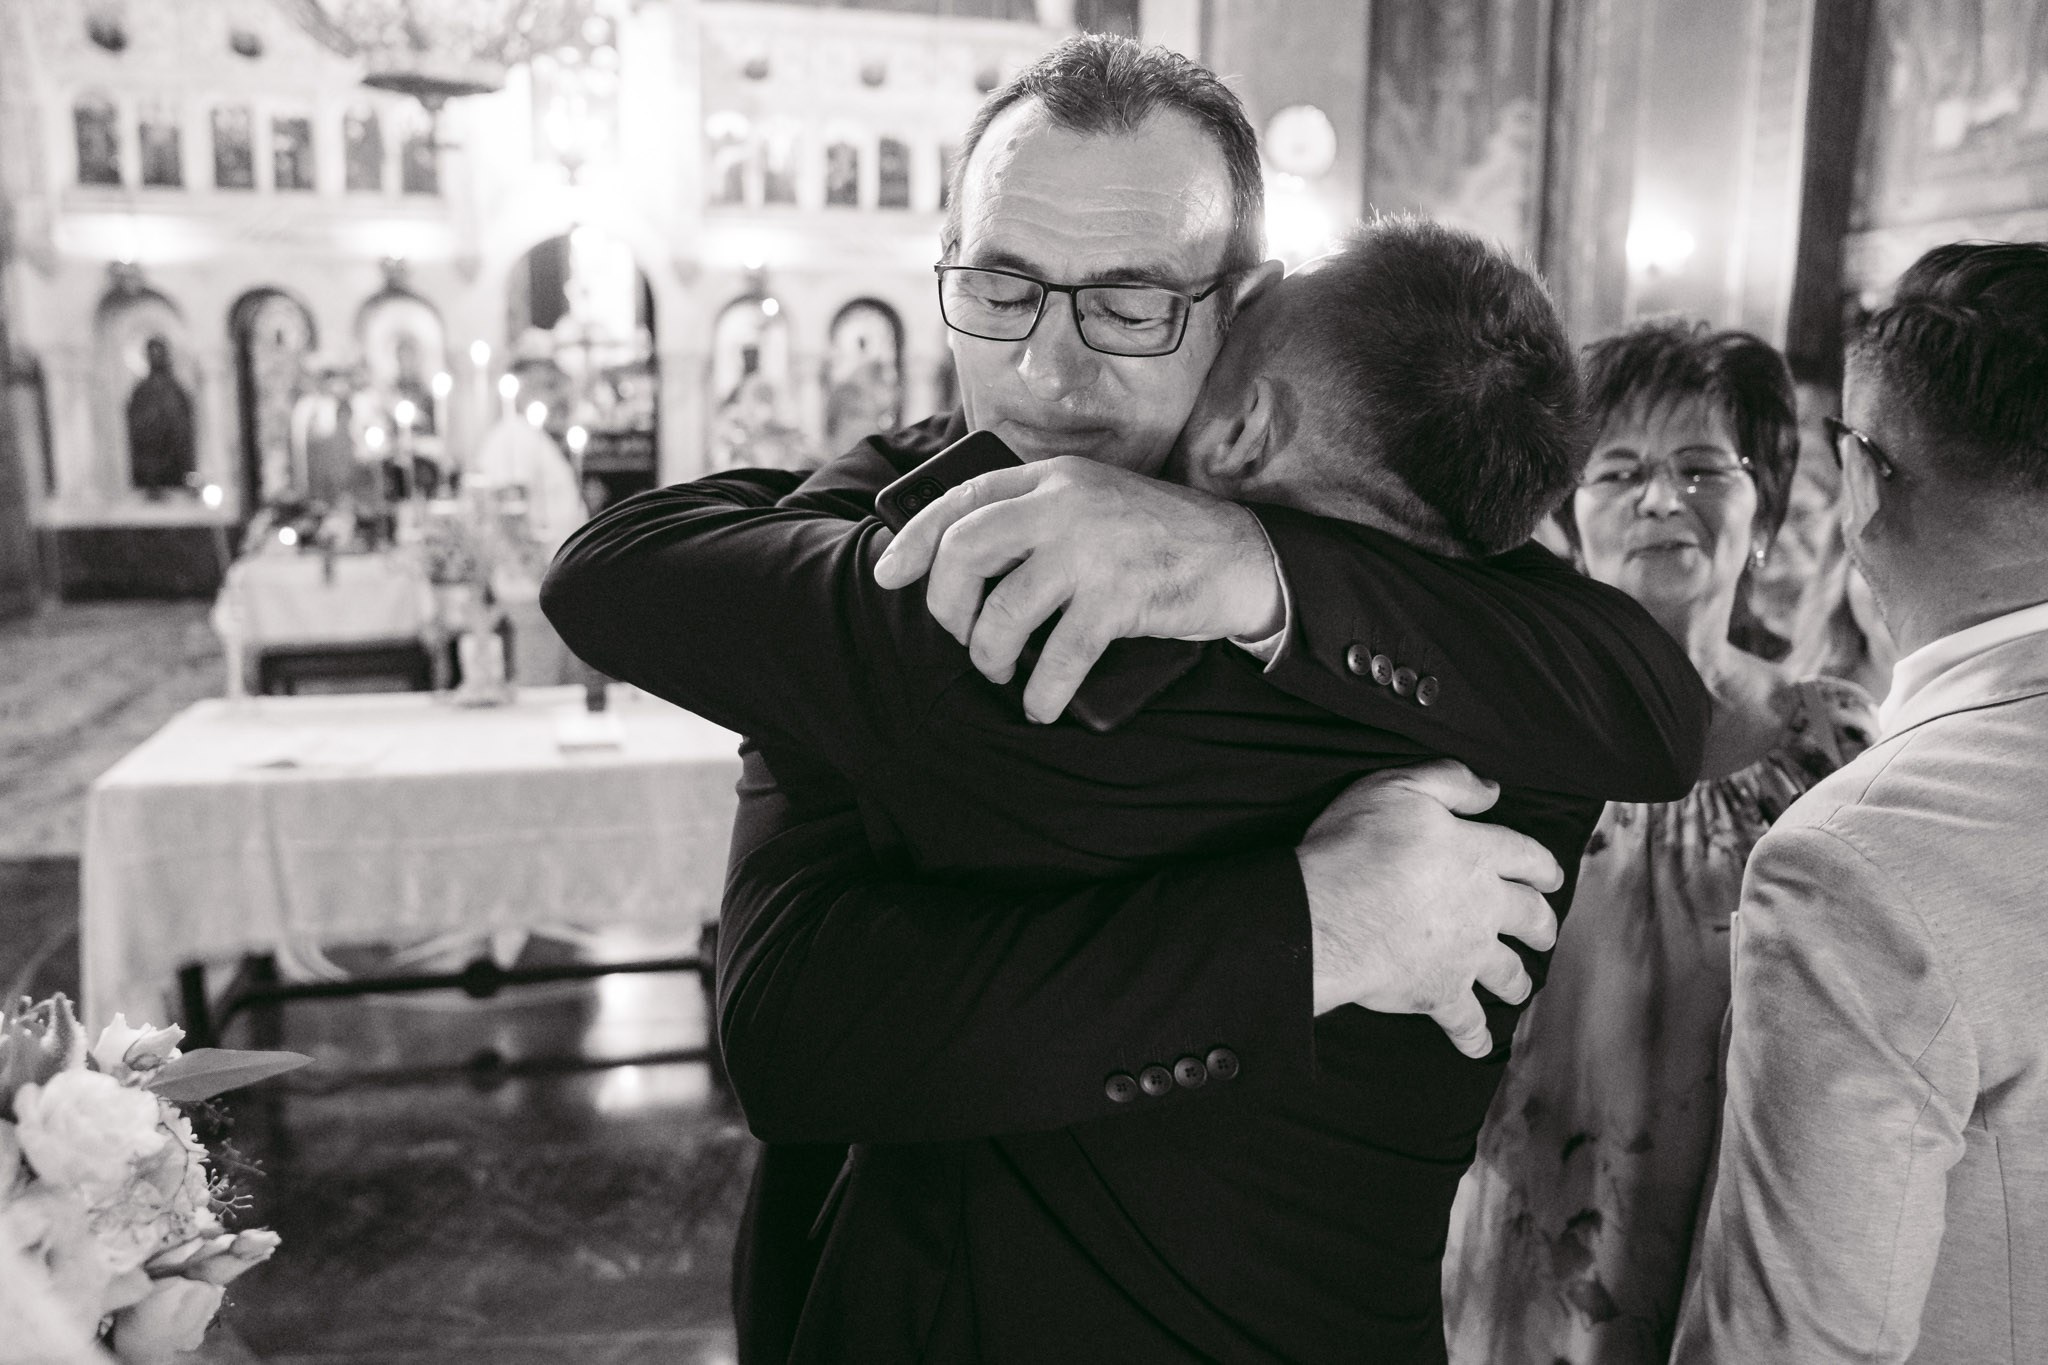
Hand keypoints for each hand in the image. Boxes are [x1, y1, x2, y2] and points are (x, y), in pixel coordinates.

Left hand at [872, 457, 1283, 722]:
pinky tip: (1040, 706)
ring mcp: (1091, 550)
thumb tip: (962, 560)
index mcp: (1051, 476)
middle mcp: (1064, 504)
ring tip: (1002, 671)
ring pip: (1003, 612)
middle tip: (961, 636)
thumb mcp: (1092, 500)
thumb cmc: (1155, 537)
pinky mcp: (1119, 597)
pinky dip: (1040, 692)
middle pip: (965, 552)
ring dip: (990, 655)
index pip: (961, 499)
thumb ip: (1037, 513)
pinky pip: (1058, 657)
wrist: (1239, 555)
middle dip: (946, 607)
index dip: (915, 540)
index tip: (888, 576)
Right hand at [1296, 760, 1562, 1057]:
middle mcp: (1483, 906)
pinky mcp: (1440, 993)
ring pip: (1508, 971)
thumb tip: (1491, 788)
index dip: (1542, 865)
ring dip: (1517, 979)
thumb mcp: (1398, 787)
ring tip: (1518, 984)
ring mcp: (1466, 954)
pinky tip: (1478, 1044)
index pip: (1526, 856)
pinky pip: (1466, 1022)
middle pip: (1529, 917)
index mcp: (1477, 853)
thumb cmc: (1355, 847)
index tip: (1550, 876)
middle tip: (1543, 931)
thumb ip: (1449, 781)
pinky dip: (1474, 1036)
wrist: (1326, 916)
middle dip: (1541, 924)